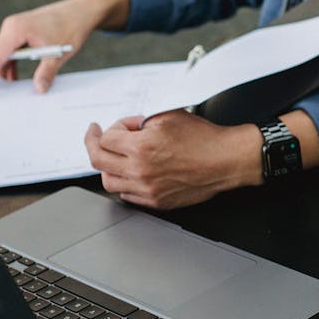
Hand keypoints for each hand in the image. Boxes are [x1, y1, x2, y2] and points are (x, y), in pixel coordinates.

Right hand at [0, 0, 128, 106]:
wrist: (81, 11)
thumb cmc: (71, 28)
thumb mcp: (59, 54)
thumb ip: (47, 72)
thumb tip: (39, 90)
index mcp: (16, 30)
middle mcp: (10, 27)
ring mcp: (14, 29)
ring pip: (2, 56)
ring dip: (4, 74)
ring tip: (2, 95)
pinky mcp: (20, 32)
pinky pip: (10, 52)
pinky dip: (12, 66)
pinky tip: (15, 80)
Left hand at [84, 110, 263, 208]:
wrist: (225, 160)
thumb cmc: (203, 139)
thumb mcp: (168, 117)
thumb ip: (141, 122)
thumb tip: (128, 129)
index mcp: (141, 147)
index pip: (105, 139)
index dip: (112, 128)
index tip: (119, 127)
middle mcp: (140, 171)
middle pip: (98, 160)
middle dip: (93, 144)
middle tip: (95, 136)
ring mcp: (147, 189)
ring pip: (108, 181)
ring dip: (107, 166)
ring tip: (114, 157)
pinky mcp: (156, 202)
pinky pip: (127, 195)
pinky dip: (123, 182)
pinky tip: (130, 173)